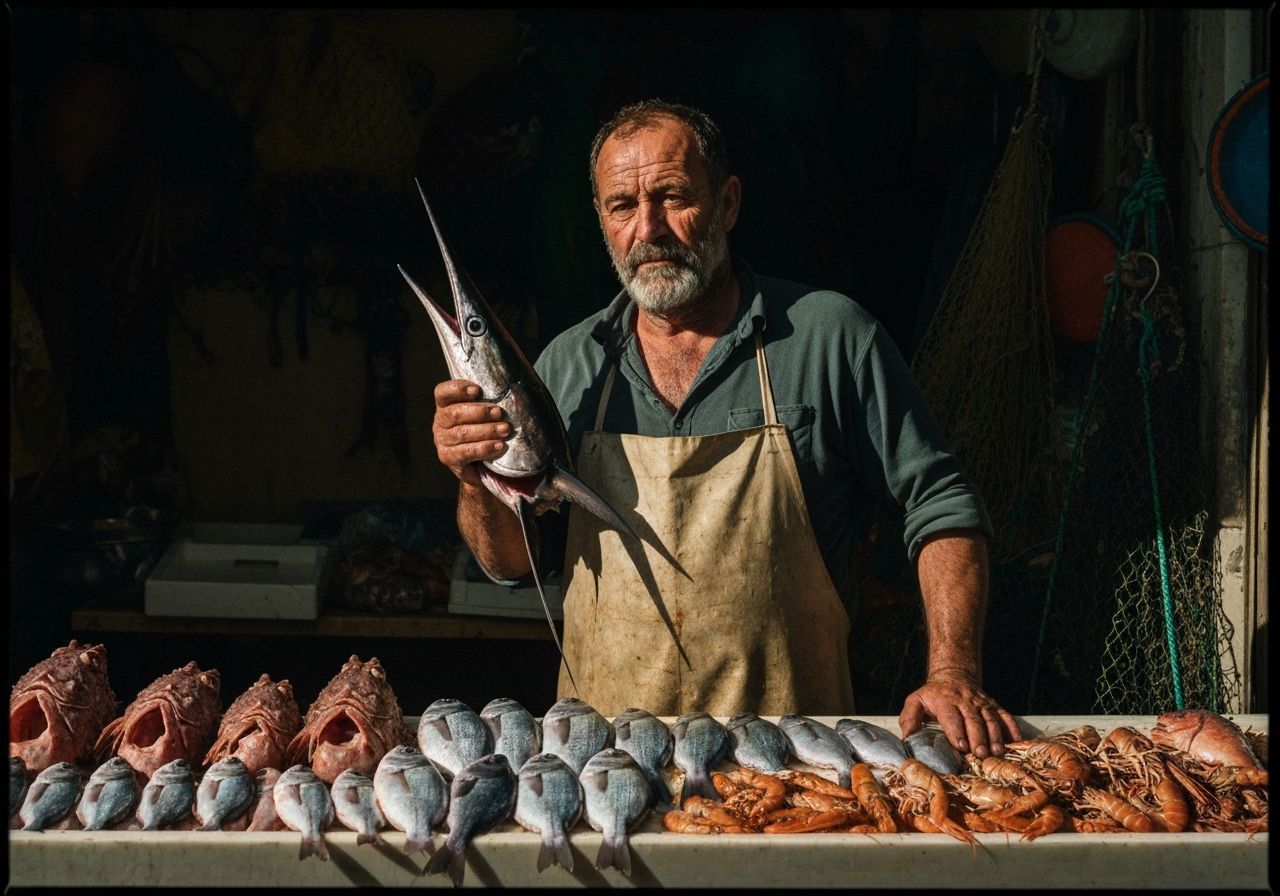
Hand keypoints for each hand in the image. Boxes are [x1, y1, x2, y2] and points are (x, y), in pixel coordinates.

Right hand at [432, 379, 509, 485]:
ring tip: (505, 429)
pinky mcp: (448, 458)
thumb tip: (513, 383)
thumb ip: (490, 399)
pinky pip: (466, 452)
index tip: (477, 390)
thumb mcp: (485, 412)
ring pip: (462, 433)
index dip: (457, 389)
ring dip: (486, 430)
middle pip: (455, 413)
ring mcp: (441, 441)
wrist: (481, 464)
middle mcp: (440, 422)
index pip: (442, 392)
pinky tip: (499, 445)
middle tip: (500, 413)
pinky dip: (484, 448)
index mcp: (445, 405)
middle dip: (480, 412)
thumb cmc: (485, 430)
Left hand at [898, 668, 1021, 758]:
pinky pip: (1005, 716)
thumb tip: (907, 737)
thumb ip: (910, 717)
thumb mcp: (916, 701)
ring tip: (997, 752)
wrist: (954, 675)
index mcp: (945, 701)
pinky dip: (1012, 729)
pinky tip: (1018, 742)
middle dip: (978, 738)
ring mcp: (982, 704)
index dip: (956, 731)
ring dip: (995, 736)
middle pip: (973, 720)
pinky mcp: (994, 706)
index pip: (951, 716)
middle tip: (980, 754)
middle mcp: (965, 702)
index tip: (960, 746)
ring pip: (991, 719)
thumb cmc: (932, 695)